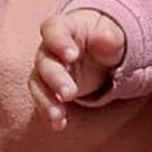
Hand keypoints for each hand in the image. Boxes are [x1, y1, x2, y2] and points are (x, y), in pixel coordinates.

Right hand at [28, 9, 125, 130]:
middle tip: (70, 93)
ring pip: (38, 83)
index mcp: (66, 27)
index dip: (59, 41)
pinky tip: (60, 125)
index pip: (53, 29)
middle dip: (55, 78)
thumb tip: (103, 37)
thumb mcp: (113, 38)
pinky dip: (50, 112)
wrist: (100, 54)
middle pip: (45, 60)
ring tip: (58, 116)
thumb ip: (109, 39)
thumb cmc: (105, 39)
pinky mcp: (47, 88)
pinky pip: (43, 100)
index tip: (72, 55)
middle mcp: (50, 48)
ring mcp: (46, 69)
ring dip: (46, 100)